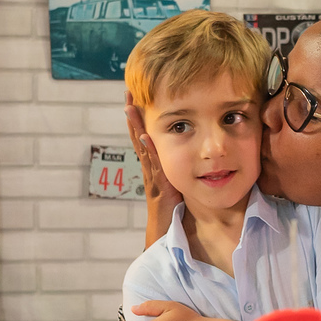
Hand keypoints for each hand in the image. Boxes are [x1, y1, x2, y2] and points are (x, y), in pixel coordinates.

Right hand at [126, 91, 180, 242]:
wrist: (167, 229)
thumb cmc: (175, 205)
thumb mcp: (179, 178)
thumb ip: (182, 162)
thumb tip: (192, 147)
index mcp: (155, 162)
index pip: (146, 133)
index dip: (142, 115)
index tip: (138, 94)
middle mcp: (150, 166)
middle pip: (139, 135)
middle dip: (134, 114)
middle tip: (128, 91)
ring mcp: (152, 174)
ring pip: (142, 147)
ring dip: (136, 127)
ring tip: (130, 107)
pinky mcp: (158, 185)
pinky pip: (152, 164)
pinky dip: (148, 150)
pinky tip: (146, 136)